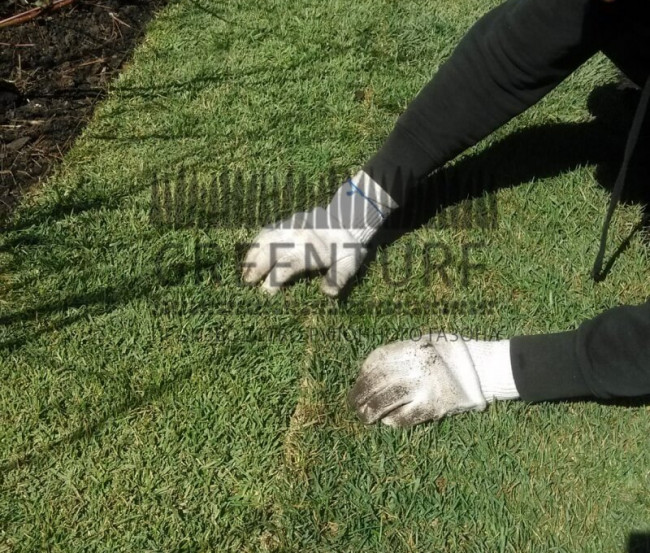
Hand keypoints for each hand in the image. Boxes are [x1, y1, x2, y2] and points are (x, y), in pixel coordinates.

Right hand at [242, 207, 366, 296]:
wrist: (349, 220)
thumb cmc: (347, 246)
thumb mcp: (349, 263)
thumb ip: (338, 277)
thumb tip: (327, 293)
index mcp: (308, 247)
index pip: (284, 266)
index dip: (272, 281)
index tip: (265, 294)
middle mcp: (295, 235)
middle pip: (268, 250)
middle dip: (255, 267)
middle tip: (246, 282)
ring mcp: (290, 226)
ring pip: (264, 238)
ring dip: (252, 253)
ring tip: (244, 269)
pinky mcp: (288, 221)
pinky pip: (267, 230)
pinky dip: (257, 242)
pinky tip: (252, 253)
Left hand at [348, 335, 487, 427]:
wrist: (487, 368)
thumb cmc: (455, 353)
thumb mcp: (430, 341)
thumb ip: (406, 350)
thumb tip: (379, 367)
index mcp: (414, 347)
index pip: (378, 359)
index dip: (364, 371)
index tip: (359, 379)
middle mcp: (416, 365)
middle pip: (378, 381)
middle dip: (361, 393)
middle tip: (353, 402)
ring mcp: (425, 387)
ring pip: (386, 401)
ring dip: (371, 410)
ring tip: (364, 416)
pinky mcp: (434, 406)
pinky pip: (406, 417)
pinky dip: (393, 420)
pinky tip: (387, 421)